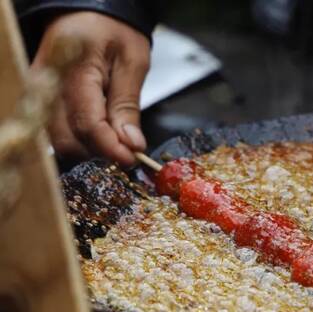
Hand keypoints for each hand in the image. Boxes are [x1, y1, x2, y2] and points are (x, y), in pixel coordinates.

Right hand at [32, 12, 150, 165]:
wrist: (89, 10)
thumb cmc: (114, 29)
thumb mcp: (133, 61)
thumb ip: (128, 105)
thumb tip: (131, 144)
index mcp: (75, 70)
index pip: (87, 123)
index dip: (111, 147)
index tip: (133, 158)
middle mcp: (48, 84)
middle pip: (68, 138)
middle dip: (99, 150)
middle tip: (127, 147)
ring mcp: (40, 92)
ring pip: (59, 139)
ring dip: (89, 146)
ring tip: (115, 134)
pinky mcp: (40, 98)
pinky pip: (55, 130)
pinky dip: (79, 138)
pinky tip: (99, 129)